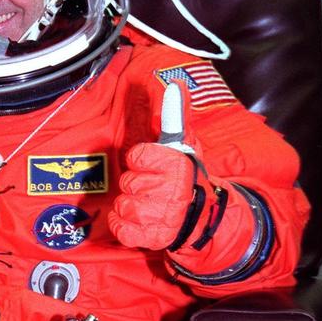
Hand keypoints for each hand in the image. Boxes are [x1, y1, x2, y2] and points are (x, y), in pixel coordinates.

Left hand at [108, 82, 219, 251]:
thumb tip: (175, 83)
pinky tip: (138, 222)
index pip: (136, 156)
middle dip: (136, 185)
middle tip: (154, 189)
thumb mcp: (183, 145)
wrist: (200, 219)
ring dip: (130, 206)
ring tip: (149, 206)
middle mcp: (169, 190)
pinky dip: (124, 226)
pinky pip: (120, 228)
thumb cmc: (187, 179)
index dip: (141, 161)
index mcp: (176, 164)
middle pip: (127, 182)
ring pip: (122, 205)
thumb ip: (174, 116)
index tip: (154, 166)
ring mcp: (159, 216)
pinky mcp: (151, 237)